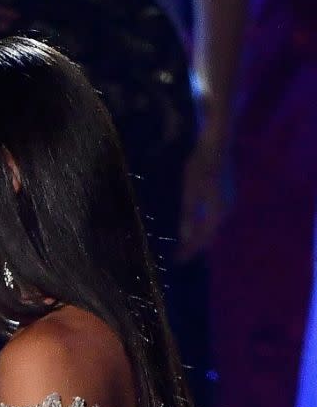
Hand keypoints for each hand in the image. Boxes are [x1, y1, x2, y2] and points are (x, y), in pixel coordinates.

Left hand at [177, 127, 227, 261]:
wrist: (217, 145)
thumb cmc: (200, 167)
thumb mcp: (190, 192)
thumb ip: (188, 215)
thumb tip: (186, 237)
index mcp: (217, 213)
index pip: (202, 239)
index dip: (189, 251)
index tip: (177, 261)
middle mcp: (226, 211)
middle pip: (209, 236)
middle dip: (194, 247)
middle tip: (179, 256)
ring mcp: (228, 203)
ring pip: (212, 227)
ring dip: (199, 237)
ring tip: (185, 245)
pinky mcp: (226, 196)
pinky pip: (214, 218)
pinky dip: (203, 226)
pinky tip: (194, 226)